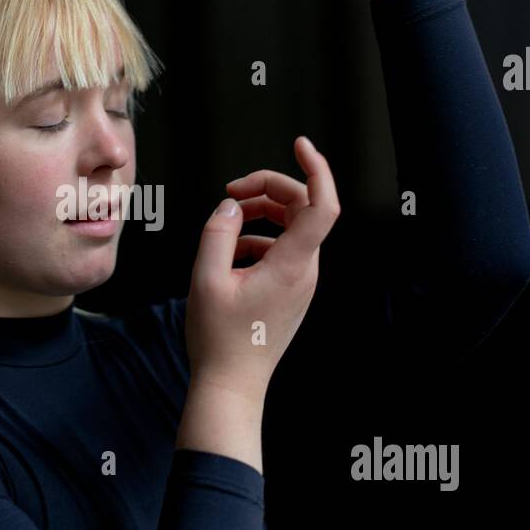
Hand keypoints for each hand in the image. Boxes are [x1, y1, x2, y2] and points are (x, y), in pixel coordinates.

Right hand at [184, 136, 340, 395]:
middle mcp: (306, 271)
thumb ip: (218, 232)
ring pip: (291, 228)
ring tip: (224, 223)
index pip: (323, 205)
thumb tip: (231, 206)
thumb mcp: (206, 278)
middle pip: (302, 208)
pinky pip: (282, 250)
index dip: (317, 168)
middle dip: (268, 189)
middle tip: (231, 191)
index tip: (299, 144)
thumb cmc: (220, 339)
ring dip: (260, 214)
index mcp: (293, 265)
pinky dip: (257, 240)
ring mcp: (302, 282)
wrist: (231, 385)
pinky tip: (228, 254)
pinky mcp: (291, 291)